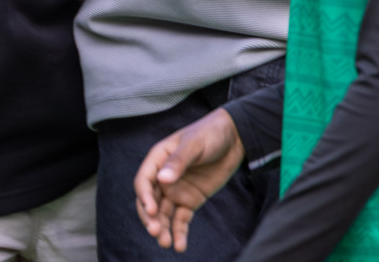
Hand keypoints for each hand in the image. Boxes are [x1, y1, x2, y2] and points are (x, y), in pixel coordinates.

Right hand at [134, 107, 243, 251]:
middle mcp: (163, 177)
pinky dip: (179, 232)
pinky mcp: (190, 200)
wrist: (234, 138)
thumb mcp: (194, 144)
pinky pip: (181, 219)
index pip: (144, 182)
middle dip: (150, 218)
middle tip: (156, 233)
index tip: (151, 211)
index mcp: (158, 159)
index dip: (144, 197)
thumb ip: (178, 162)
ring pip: (164, 214)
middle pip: (150, 201)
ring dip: (163, 228)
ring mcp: (176, 190)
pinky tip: (180, 245)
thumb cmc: (209, 134)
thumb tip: (162, 179)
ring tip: (167, 243)